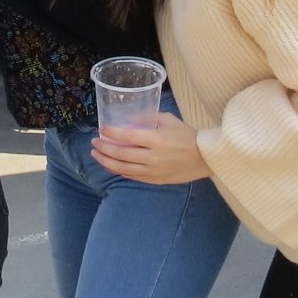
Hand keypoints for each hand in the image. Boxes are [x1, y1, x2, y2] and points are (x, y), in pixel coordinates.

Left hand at [90, 113, 210, 184]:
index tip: (102, 129)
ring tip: (96, 154)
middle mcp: (152, 157)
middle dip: (104, 148)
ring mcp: (152, 171)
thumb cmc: (186, 136)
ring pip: (123, 168)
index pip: (128, 135)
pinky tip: (110, 165)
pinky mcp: (154, 180)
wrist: (204, 158)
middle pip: (121, 153)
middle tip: (94, 142)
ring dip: (106, 161)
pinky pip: (131, 176)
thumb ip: (147, 118)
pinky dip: (118, 171)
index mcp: (156, 139)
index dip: (112, 132)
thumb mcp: (167, 120)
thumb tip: (127, 120)